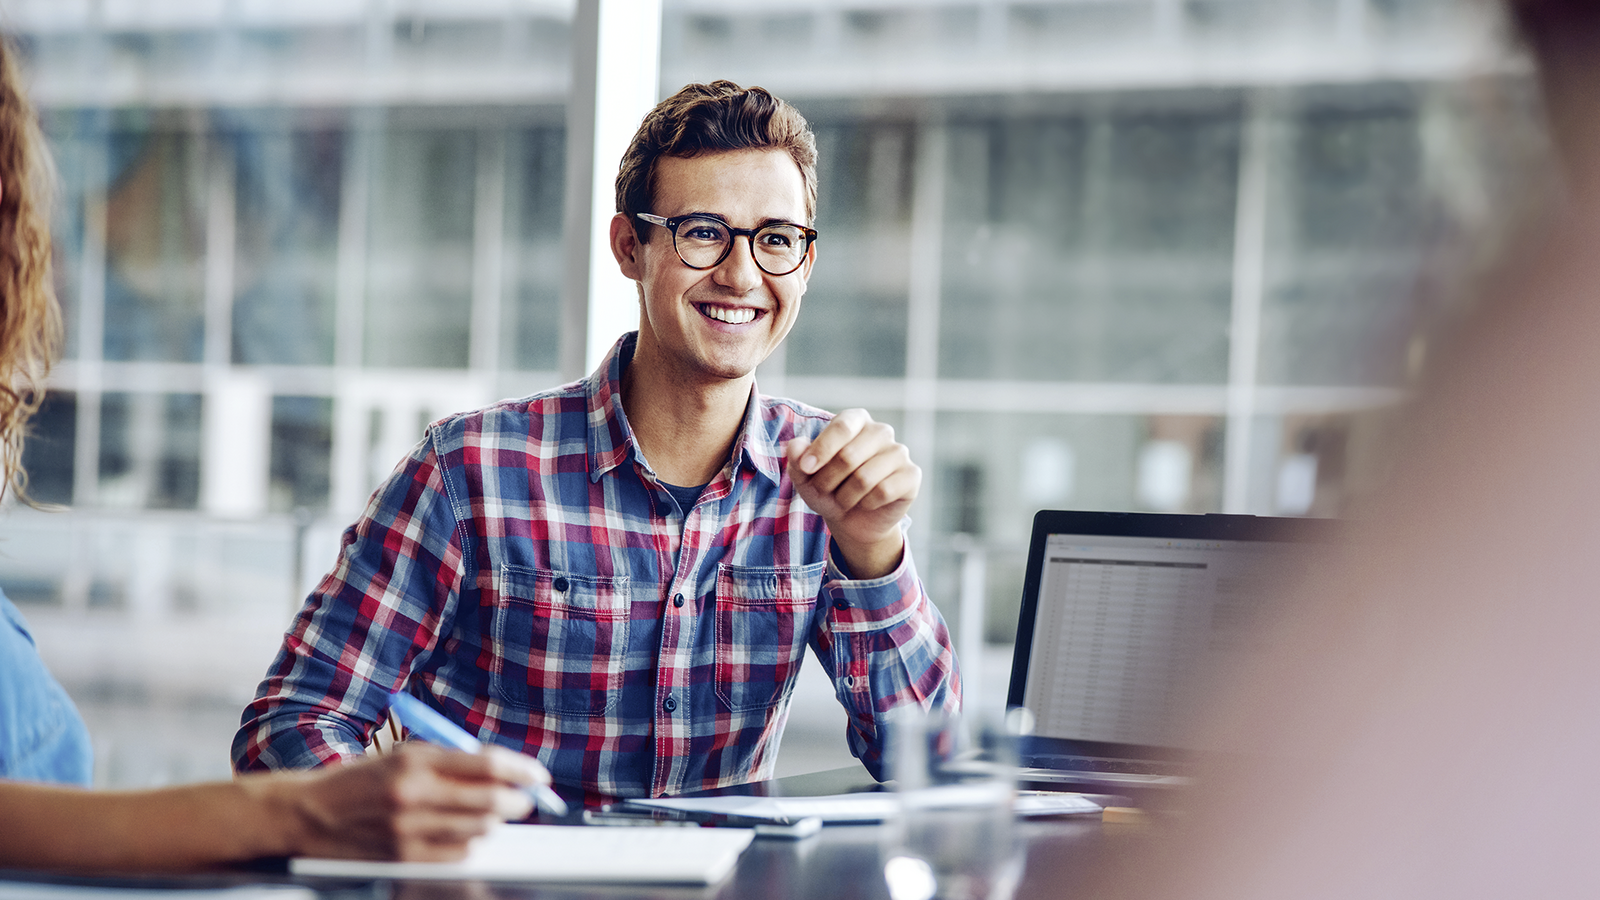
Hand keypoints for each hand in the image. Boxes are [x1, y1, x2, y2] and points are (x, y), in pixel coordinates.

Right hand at [264, 742, 547, 861]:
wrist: (311, 813)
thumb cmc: (363, 780)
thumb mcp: (404, 754)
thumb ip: (451, 760)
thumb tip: (502, 770)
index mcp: (416, 760)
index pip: (486, 764)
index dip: (521, 770)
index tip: (538, 775)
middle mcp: (413, 794)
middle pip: (489, 800)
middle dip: (517, 800)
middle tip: (525, 799)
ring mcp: (408, 830)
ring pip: (478, 830)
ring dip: (492, 822)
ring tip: (490, 814)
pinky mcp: (402, 858)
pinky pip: (457, 855)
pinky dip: (469, 844)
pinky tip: (463, 834)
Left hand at [786, 409, 920, 579]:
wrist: (854, 520)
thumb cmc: (829, 489)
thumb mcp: (806, 476)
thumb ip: (797, 458)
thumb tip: (795, 447)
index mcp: (856, 420)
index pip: (842, 426)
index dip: (821, 449)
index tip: (806, 468)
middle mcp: (880, 431)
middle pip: (848, 456)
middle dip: (828, 481)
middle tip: (824, 491)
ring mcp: (899, 452)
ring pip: (864, 478)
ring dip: (846, 497)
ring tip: (844, 499)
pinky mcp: (911, 474)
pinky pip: (883, 491)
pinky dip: (867, 503)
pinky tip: (867, 502)